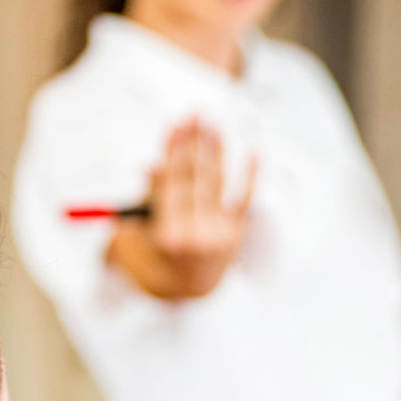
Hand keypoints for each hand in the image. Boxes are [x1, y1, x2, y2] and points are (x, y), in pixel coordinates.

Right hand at [111, 117, 256, 300]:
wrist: (188, 285)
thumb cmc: (161, 249)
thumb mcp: (145, 227)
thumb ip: (151, 196)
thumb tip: (153, 165)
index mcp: (166, 235)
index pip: (169, 183)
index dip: (173, 151)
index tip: (176, 123)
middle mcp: (193, 236)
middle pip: (193, 180)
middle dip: (193, 144)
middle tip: (196, 115)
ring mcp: (218, 235)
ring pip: (216, 186)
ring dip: (216, 152)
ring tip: (214, 126)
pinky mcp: (237, 235)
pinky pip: (245, 201)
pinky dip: (251, 176)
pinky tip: (254, 153)